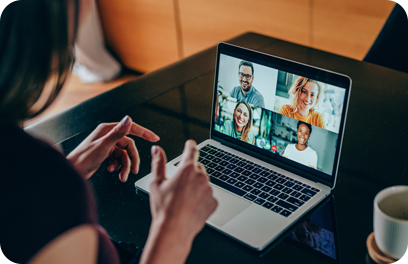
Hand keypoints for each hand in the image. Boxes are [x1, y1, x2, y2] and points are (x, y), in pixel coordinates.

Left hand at [66, 116, 159, 180]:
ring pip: (124, 155)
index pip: (130, 128)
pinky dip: (117, 166)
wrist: (73, 173)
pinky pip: (118, 159)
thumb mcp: (104, 146)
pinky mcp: (105, 154)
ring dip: (124, 166)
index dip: (144, 133)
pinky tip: (111, 170)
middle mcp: (108, 136)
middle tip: (134, 170)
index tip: (154, 138)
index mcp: (107, 130)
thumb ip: (118, 133)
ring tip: (122, 175)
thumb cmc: (83, 159)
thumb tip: (128, 119)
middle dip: (132, 159)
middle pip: (129, 146)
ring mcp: (106, 145)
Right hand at [140, 140, 217, 263]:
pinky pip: (208, 196)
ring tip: (183, 199)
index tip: (190, 143)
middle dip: (190, 172)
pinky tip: (191, 206)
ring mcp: (209, 190)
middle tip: (179, 185)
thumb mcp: (156, 182)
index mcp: (186, 169)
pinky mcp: (213, 202)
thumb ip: (158, 163)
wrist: (174, 229)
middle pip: (197, 168)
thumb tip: (157, 149)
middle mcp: (200, 177)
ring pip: (203, 182)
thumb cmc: (164, 208)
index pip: (191, 150)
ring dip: (196, 186)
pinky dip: (202, 198)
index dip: (190, 145)